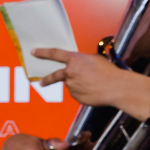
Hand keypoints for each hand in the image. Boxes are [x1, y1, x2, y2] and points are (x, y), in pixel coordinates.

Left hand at [33, 48, 149, 120]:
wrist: (116, 87)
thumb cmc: (108, 71)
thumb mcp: (94, 59)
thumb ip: (82, 62)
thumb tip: (78, 67)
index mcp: (74, 60)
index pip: (55, 54)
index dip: (43, 52)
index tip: (33, 52)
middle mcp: (69, 73)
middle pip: (54, 76)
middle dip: (47, 80)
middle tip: (42, 82)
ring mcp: (71, 86)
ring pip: (71, 85)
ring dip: (78, 84)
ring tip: (93, 84)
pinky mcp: (76, 97)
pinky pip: (77, 94)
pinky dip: (83, 92)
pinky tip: (93, 91)